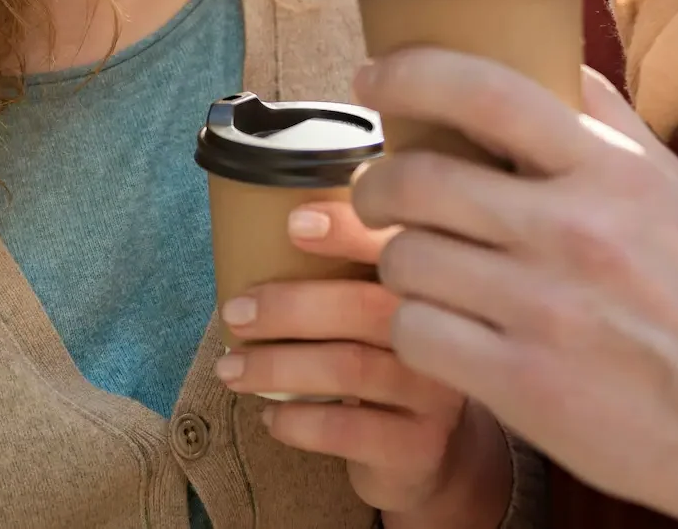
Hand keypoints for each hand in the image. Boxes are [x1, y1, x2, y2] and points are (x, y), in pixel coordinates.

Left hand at [215, 200, 512, 524]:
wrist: (428, 453)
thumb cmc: (382, 363)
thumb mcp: (376, 313)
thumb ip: (348, 271)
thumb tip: (254, 231)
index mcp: (431, 284)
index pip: (396, 246)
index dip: (348, 230)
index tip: (293, 224)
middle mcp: (446, 332)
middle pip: (365, 307)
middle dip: (288, 307)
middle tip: (235, 313)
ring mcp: (438, 393)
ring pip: (350, 368)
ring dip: (277, 365)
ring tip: (230, 368)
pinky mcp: (418, 447)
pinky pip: (346, 428)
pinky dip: (296, 420)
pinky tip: (270, 417)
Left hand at [351, 51, 677, 528]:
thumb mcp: (668, 189)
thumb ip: (604, 119)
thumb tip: (539, 47)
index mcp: (610, 173)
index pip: (487, 91)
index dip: (411, 73)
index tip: (372, 76)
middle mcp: (574, 231)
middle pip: (417, 179)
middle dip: (376, 184)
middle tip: (377, 193)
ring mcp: (545, 310)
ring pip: (404, 259)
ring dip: (398, 262)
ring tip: (424, 269)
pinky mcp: (522, 384)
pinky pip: (415, 334)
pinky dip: (413, 330)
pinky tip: (442, 328)